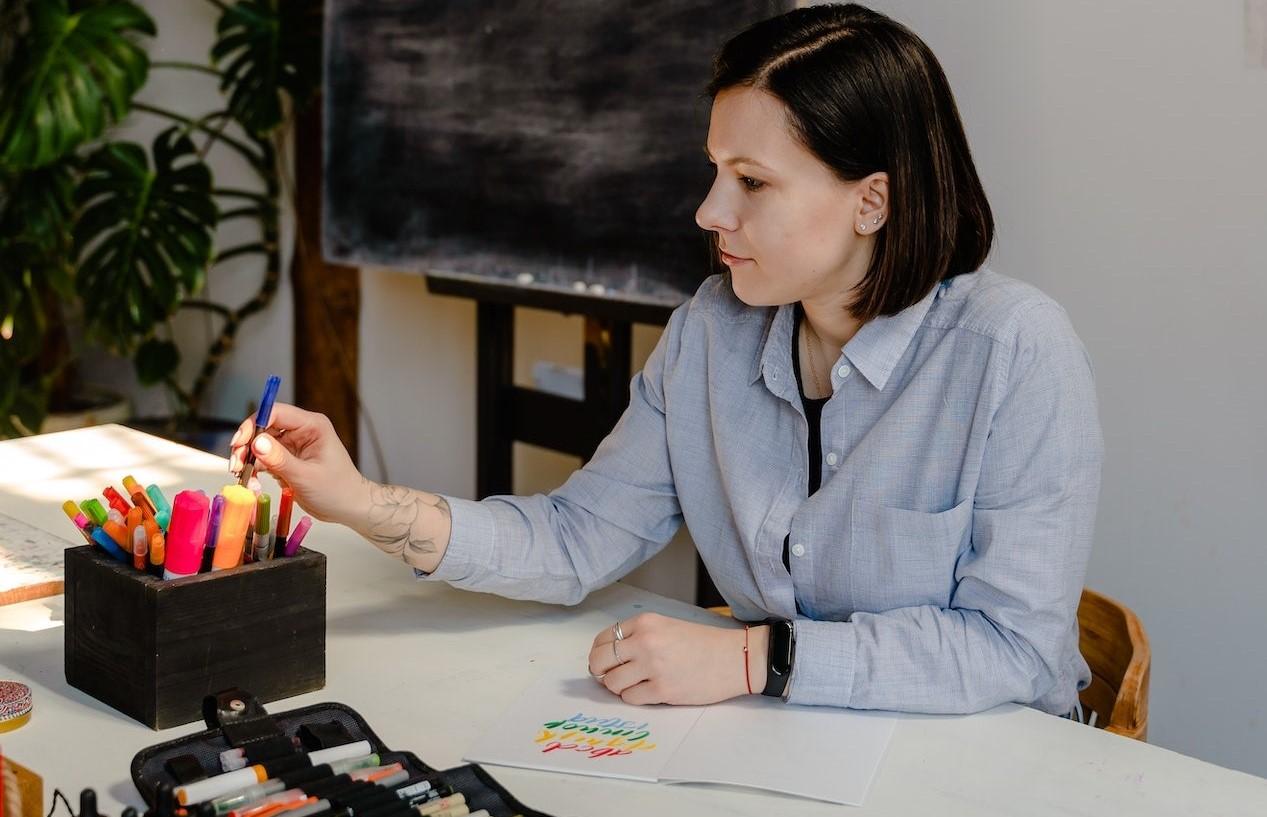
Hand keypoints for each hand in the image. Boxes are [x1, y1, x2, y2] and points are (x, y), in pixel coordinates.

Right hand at [229, 402, 369, 526]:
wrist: (347, 507)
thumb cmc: (336, 490)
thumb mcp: (305, 476)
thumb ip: (280, 459)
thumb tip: (256, 442)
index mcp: (312, 425)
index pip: (276, 413)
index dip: (254, 424)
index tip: (239, 443)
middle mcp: (302, 430)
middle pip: (264, 428)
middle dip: (247, 446)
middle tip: (236, 466)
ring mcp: (294, 444)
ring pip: (260, 444)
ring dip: (248, 460)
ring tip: (246, 480)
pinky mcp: (288, 458)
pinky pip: (264, 458)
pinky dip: (255, 469)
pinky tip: (254, 484)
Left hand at [586, 612, 767, 704]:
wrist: (734, 659)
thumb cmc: (703, 644)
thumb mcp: (667, 626)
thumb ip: (639, 636)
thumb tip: (609, 657)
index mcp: (646, 623)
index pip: (603, 638)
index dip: (599, 653)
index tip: (605, 661)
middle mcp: (645, 642)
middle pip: (599, 660)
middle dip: (600, 671)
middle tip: (610, 676)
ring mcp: (653, 667)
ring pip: (611, 682)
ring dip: (618, 687)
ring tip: (633, 685)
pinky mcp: (662, 690)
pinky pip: (629, 698)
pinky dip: (634, 697)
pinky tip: (648, 692)